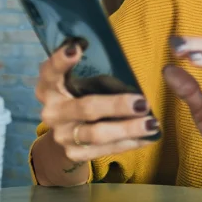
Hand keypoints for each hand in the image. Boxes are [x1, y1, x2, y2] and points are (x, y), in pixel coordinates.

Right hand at [35, 39, 159, 164]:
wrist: (65, 137)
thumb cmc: (78, 97)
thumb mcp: (78, 82)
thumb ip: (93, 74)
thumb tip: (129, 74)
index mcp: (49, 87)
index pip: (51, 71)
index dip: (61, 60)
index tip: (77, 48)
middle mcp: (52, 112)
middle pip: (86, 107)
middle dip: (117, 105)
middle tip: (142, 102)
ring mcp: (62, 135)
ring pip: (97, 134)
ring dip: (128, 129)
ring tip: (152, 124)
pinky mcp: (74, 153)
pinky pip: (106, 149)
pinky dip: (129, 143)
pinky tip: (148, 137)